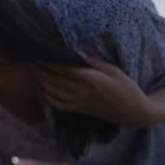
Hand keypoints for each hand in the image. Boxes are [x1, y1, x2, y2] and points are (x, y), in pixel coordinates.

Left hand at [30, 53, 156, 127]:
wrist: (133, 112)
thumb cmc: (126, 87)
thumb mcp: (113, 70)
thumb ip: (92, 62)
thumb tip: (75, 52)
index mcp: (91, 79)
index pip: (64, 68)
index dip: (50, 61)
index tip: (40, 53)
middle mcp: (81, 91)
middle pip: (55, 79)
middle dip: (41, 69)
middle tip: (31, 60)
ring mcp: (78, 103)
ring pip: (53, 91)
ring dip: (41, 81)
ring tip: (33, 71)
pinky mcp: (78, 110)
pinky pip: (58, 105)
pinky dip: (48, 97)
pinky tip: (42, 89)